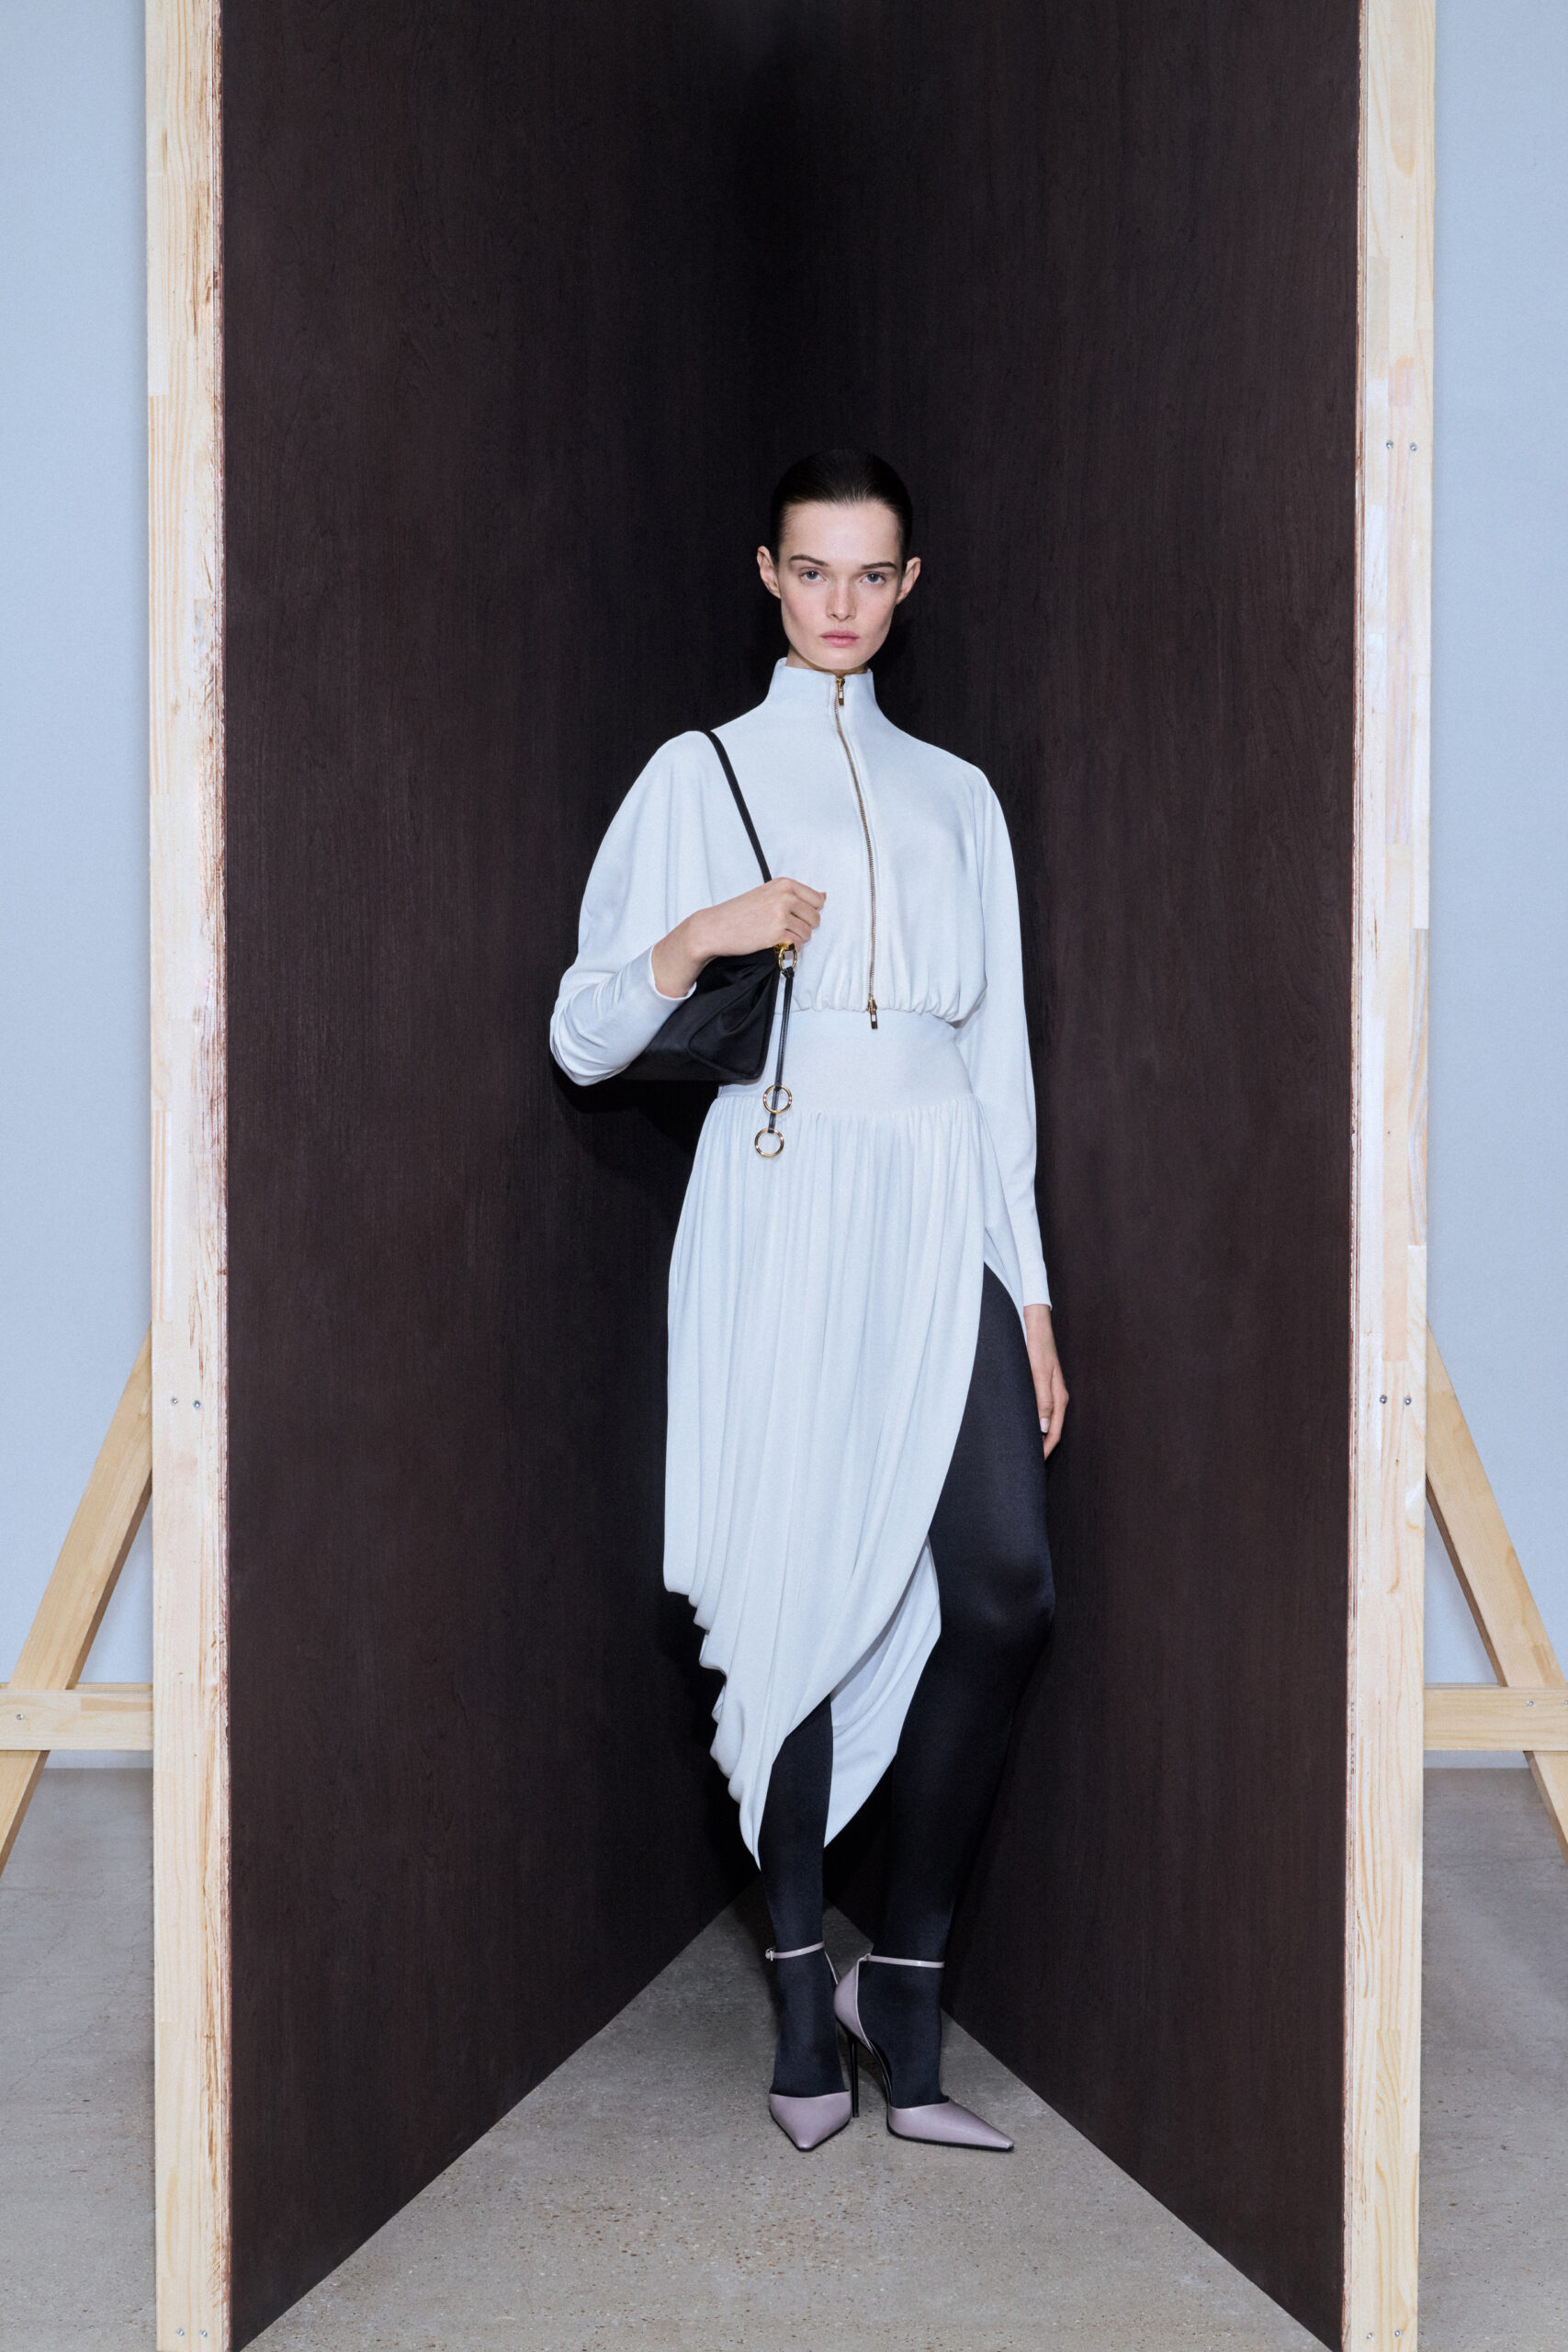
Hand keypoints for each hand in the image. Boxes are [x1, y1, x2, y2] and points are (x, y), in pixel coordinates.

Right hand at [652, 879, 825, 997]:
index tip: (793, 915)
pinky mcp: (778, 934)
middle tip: (782, 927)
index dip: (808, 911)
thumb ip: (794, 895)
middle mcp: (785, 897)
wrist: (716, 927)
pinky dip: (788, 947)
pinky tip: (773, 942)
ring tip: (775, 934)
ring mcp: (782, 915)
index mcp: (784, 884)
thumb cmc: (739, 912)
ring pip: (808, 932)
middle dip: (803, 926)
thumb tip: (824, 896)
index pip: (817, 899)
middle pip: (815, 917)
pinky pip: (798, 944)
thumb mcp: (767, 893)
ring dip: (795, 937)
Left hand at [1023, 1303, 1067, 1460]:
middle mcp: (1057, 1397)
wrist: (1036, 1326)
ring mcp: (1051, 1392)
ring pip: (1046, 1421)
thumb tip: (1044, 1428)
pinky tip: (1024, 1425)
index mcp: (1059, 1397)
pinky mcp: (1042, 1386)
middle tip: (1028, 1462)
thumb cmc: (1037, 1348)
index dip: (1045, 1449)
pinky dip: (1034, 1422)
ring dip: (1038, 1436)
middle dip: (1042, 1447)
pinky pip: (1041, 1410)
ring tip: (1025, 1448)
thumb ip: (1041, 1400)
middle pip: (1052, 1429)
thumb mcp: (1038, 1374)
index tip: (1035, 1463)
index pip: (1055, 1432)